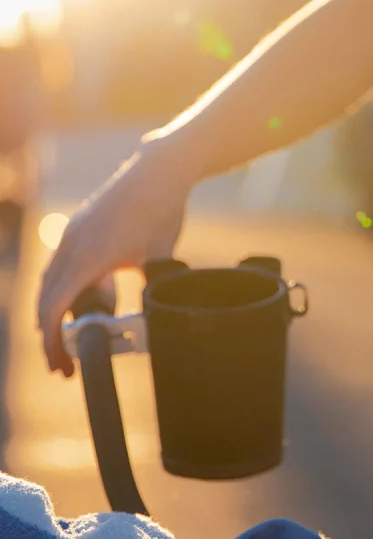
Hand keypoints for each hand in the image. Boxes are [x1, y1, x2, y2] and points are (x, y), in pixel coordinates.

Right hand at [38, 145, 189, 376]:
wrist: (158, 171)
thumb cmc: (161, 211)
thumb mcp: (160, 256)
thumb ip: (153, 290)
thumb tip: (156, 321)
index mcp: (88, 257)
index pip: (54, 307)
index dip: (52, 341)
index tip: (61, 364)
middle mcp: (70, 246)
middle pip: (46, 300)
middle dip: (51, 337)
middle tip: (65, 367)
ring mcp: (71, 235)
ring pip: (51, 283)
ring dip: (57, 314)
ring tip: (72, 340)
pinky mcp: (78, 229)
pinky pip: (62, 267)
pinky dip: (67, 291)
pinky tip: (91, 303)